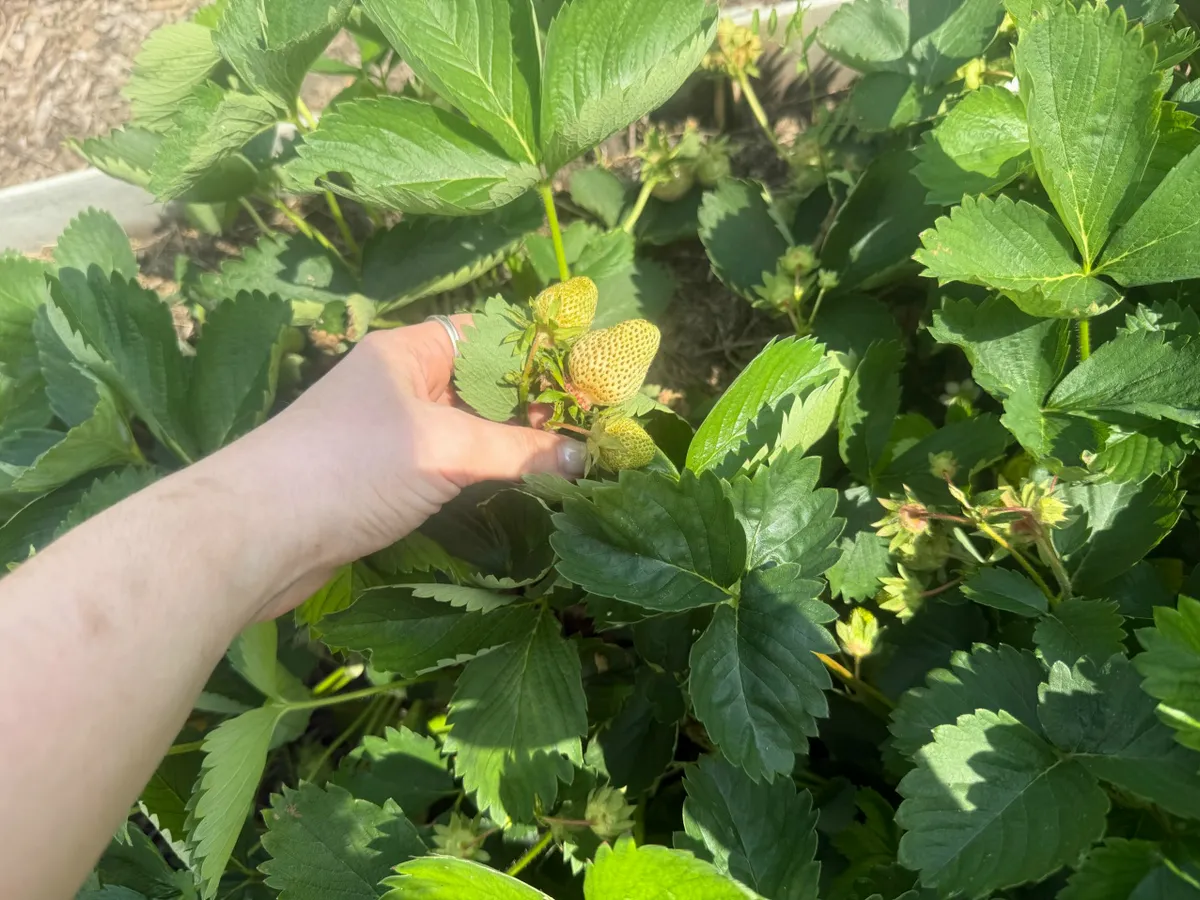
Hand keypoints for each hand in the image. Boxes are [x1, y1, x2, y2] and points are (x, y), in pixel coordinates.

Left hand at [210, 316, 584, 619]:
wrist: (258, 535)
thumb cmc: (353, 466)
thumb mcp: (446, 449)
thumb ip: (518, 452)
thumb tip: (581, 459)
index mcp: (410, 353)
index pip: (491, 338)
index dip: (542, 358)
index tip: (592, 384)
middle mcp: (401, 385)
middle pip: (483, 385)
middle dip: (535, 407)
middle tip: (591, 432)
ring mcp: (392, 434)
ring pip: (467, 430)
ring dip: (512, 445)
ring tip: (570, 461)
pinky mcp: (384, 480)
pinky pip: (448, 465)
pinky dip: (483, 473)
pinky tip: (520, 488)